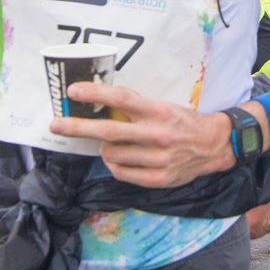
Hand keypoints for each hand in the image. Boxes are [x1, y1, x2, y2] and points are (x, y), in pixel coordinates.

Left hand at [48, 83, 237, 187]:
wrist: (212, 146)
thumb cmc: (181, 123)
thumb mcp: (162, 107)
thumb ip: (135, 108)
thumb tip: (100, 106)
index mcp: (158, 111)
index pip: (122, 99)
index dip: (96, 94)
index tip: (73, 91)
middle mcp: (157, 135)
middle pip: (108, 131)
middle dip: (77, 127)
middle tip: (56, 124)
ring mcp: (157, 159)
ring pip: (110, 154)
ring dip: (103, 148)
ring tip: (110, 144)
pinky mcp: (158, 178)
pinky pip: (120, 173)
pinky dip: (114, 165)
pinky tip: (120, 158)